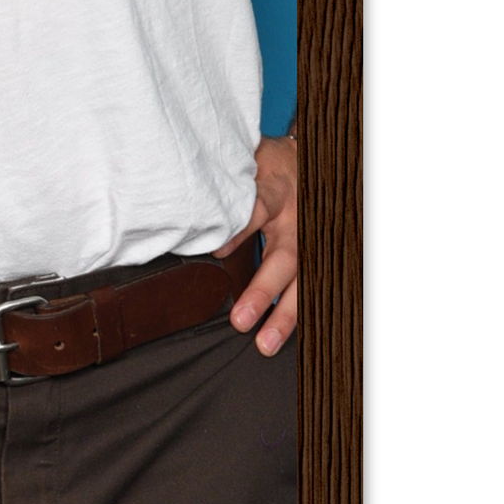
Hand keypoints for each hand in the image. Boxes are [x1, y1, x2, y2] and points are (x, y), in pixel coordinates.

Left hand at [217, 132, 296, 355]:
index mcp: (276, 192)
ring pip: (303, 284)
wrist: (310, 164)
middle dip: (262, 292)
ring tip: (265, 343)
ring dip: (284, 316)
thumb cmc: (269, 165)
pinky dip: (301, 315)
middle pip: (285, 260)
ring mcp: (311, 243)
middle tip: (240, 319)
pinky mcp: (318, 258)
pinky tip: (285, 338)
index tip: (217, 251)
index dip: (239, 230)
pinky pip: (314, 290)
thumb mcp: (248, 160)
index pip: (258, 210)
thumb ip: (224, 178)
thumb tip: (185, 196)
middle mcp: (297, 222)